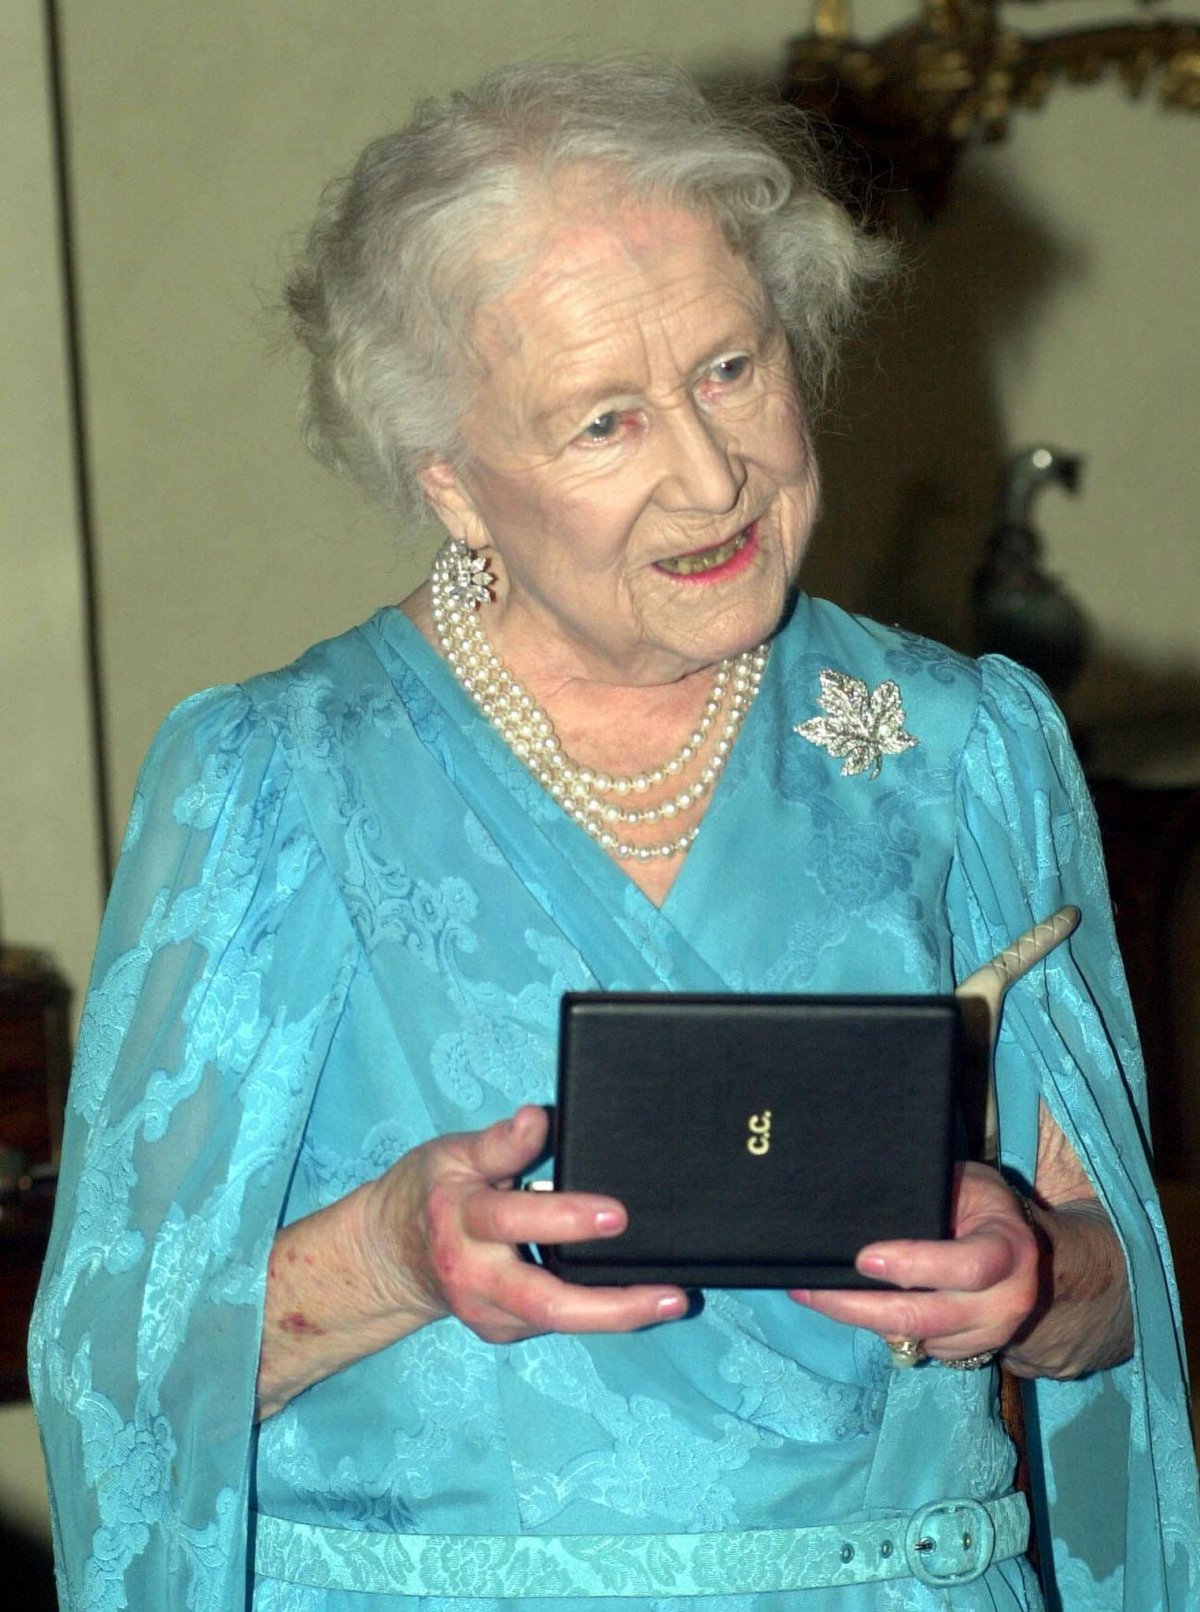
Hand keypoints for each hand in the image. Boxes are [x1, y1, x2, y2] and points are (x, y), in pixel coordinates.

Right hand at [361, 1104, 688, 1344]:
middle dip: (612, 1305)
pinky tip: (638, 1298)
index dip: (566, 1218)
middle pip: (546, 1302)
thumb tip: (537, 1119)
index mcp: (462, 1220)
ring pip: (559, 1322)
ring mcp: (488, 1312)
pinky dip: (598, 1310)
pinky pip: (557, 1322)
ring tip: (673, 1298)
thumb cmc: (429, 1193)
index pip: (516, 1218)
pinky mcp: (502, 1330)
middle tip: (671, 1292)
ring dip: (618, 1313)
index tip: (617, 1212)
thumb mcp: (454, 1154)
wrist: (388, 1256)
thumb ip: (500, 1143)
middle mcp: (474, 1275)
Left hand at [789, 1162, 1039, 1362]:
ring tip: (810, 1295)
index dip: (915, 1265)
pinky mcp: (968, 1353)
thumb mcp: (967, 1183)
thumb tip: (864, 1198)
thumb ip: (931, 1195)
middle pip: (928, 1317)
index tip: (863, 1258)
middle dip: (862, 1307)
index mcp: (1009, 1249)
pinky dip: (879, 1328)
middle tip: (811, 1290)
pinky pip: (915, 1346)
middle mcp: (1006, 1301)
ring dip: (860, 1319)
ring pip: (914, 1338)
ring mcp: (989, 1335)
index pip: (968, 1266)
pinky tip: (847, 1306)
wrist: (1030, 1257)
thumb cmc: (983, 1206)